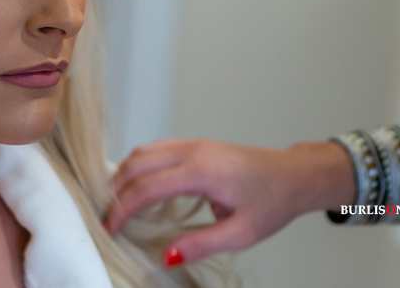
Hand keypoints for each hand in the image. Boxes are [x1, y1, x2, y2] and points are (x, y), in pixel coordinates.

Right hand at [105, 139, 355, 265]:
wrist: (294, 175)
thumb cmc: (272, 202)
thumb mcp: (241, 234)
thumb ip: (200, 244)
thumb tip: (165, 256)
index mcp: (203, 171)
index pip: (147, 187)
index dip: (122, 209)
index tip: (109, 229)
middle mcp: (194, 151)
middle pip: (137, 163)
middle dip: (115, 190)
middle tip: (105, 217)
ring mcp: (195, 144)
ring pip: (144, 151)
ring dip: (124, 174)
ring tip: (116, 204)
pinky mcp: (197, 145)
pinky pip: (157, 149)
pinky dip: (139, 165)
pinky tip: (137, 186)